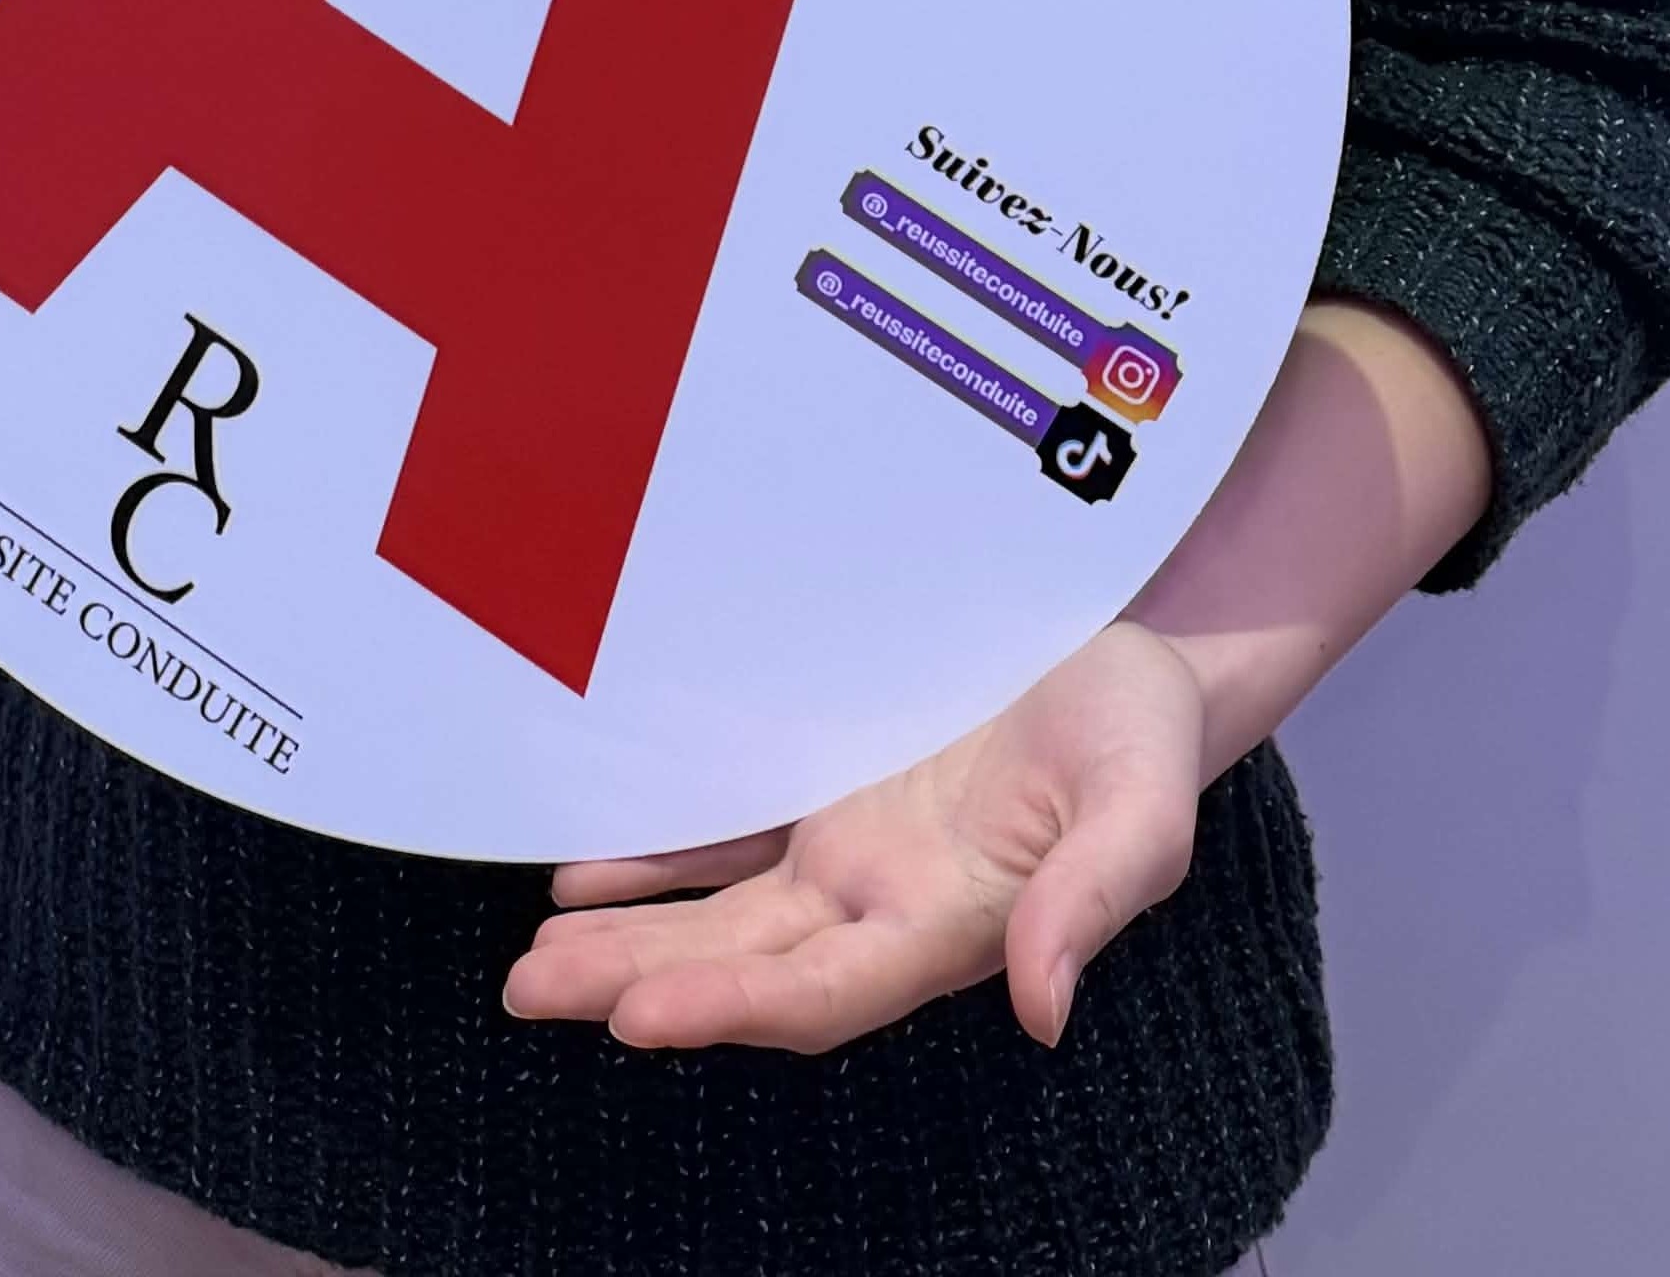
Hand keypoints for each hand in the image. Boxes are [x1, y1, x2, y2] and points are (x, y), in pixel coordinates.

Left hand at [502, 618, 1209, 1058]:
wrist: (1129, 654)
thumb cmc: (1140, 733)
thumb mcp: (1141, 808)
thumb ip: (1092, 902)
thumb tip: (1043, 1011)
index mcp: (947, 924)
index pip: (821, 990)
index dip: (731, 1007)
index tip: (636, 1016)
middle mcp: (880, 901)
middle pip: (741, 966)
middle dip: (637, 984)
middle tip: (528, 992)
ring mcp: (845, 847)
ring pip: (715, 913)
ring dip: (625, 939)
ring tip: (531, 965)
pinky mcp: (824, 783)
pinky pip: (721, 834)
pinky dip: (651, 860)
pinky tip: (580, 878)